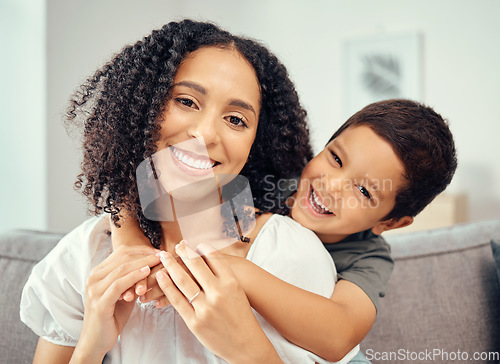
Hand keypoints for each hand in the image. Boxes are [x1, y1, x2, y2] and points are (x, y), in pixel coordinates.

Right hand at [72, 246, 159, 361]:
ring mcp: (95, 289)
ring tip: (158, 260)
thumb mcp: (124, 292)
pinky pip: (119, 284)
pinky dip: (134, 276)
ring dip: (143, 262)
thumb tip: (151, 265)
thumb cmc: (112, 316)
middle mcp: (94, 277)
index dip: (142, 250)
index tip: (158, 251)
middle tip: (162, 254)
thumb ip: (132, 279)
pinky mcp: (99, 301)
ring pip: (122, 268)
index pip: (122, 252)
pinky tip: (147, 272)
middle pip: (123, 257)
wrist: (96, 340)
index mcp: (98, 272)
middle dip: (145, 254)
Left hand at [156, 241, 281, 363]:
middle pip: (195, 265)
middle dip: (183, 252)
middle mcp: (218, 292)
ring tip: (164, 256)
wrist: (246, 343)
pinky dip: (166, 286)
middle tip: (176, 245)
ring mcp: (205, 308)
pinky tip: (162, 276)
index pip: (213, 257)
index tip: (194, 243)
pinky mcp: (194, 321)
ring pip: (182, 280)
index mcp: (231, 282)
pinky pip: (176, 300)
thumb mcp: (237, 290)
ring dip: (170, 265)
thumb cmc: (241, 315)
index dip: (201, 248)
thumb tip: (205, 256)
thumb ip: (222, 275)